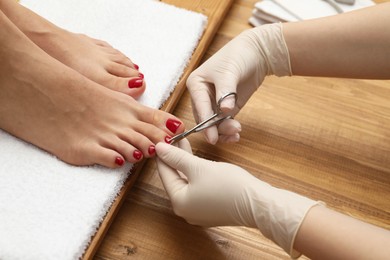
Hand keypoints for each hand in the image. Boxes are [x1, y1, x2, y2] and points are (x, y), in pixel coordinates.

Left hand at [156, 138, 266, 227]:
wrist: (258, 203)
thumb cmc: (228, 186)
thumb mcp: (199, 167)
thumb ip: (177, 157)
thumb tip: (160, 148)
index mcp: (178, 202)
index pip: (164, 173)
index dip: (164, 153)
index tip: (163, 138)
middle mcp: (186, 210)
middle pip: (175, 179)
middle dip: (175, 158)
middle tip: (175, 138)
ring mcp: (199, 212)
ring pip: (187, 183)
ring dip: (186, 164)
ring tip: (185, 145)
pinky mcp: (211, 209)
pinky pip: (198, 188)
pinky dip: (196, 174)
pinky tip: (198, 161)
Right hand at [186, 23, 290, 143]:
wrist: (257, 52)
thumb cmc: (238, 55)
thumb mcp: (230, 72)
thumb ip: (226, 92)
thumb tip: (224, 111)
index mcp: (196, 84)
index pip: (199, 107)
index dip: (206, 124)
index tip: (212, 138)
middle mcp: (201, 95)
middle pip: (204, 119)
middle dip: (217, 128)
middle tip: (233, 130)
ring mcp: (214, 103)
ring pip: (213, 124)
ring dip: (224, 131)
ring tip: (237, 131)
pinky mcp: (226, 108)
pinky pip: (223, 123)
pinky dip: (228, 130)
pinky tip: (236, 134)